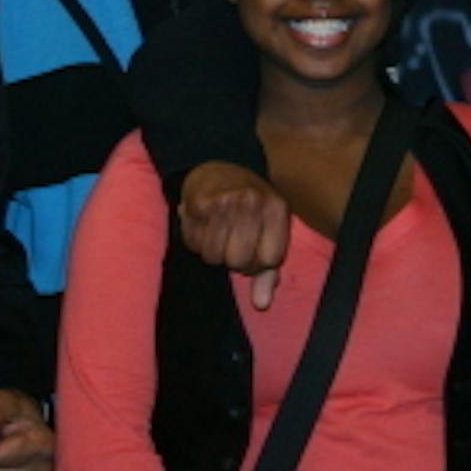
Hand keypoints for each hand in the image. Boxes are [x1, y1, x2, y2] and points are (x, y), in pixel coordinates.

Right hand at [179, 161, 290, 309]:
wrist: (219, 165)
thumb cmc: (249, 206)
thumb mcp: (269, 229)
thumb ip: (268, 271)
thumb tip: (261, 304)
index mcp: (277, 208)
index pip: (270, 260)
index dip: (258, 264)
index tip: (253, 250)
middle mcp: (253, 202)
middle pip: (239, 261)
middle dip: (233, 258)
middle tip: (232, 240)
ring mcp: (225, 201)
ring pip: (213, 256)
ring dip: (212, 251)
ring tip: (217, 231)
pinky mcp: (199, 203)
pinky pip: (194, 244)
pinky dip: (195, 240)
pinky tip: (203, 224)